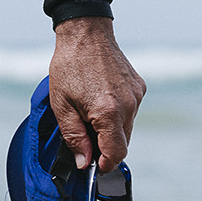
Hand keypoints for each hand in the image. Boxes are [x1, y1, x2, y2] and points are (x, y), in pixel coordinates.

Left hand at [48, 17, 145, 171]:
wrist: (85, 33)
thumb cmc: (69, 67)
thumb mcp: (62, 106)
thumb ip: (74, 137)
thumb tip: (84, 162)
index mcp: (108, 112)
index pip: (116, 153)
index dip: (105, 165)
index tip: (94, 167)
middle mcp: (128, 105)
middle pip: (123, 142)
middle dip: (105, 147)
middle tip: (84, 139)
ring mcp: (136, 95)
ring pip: (127, 127)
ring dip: (111, 129)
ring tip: (89, 113)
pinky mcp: (138, 87)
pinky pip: (130, 110)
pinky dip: (117, 113)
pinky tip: (100, 99)